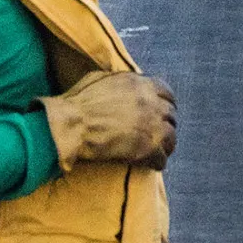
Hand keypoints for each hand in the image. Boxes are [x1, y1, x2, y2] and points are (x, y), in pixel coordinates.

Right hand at [40, 71, 176, 170]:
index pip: (167, 93)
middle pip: (171, 115)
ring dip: (165, 144)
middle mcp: (151, 102)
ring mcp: (152, 125)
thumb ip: (118, 80)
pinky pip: (161, 158)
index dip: (165, 103)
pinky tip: (151, 164)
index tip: (161, 111)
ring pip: (171, 137)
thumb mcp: (99, 78)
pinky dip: (157, 162)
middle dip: (165, 124)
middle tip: (158, 133)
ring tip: (159, 151)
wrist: (70, 125)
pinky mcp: (147, 148)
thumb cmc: (77, 102)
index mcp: (141, 84)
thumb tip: (122, 80)